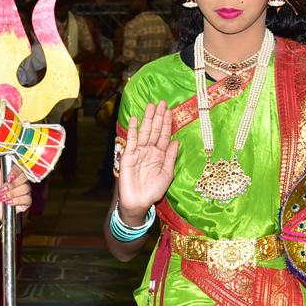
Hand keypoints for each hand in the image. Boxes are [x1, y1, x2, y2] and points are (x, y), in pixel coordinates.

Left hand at [0, 159, 31, 231]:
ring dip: (11, 194)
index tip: (7, 177)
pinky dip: (16, 201)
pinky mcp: (26, 201)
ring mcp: (24, 190)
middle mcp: (21, 179)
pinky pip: (27, 199)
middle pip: (26, 178)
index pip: (23, 166)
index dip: (16, 172)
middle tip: (2, 188)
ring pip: (26, 189)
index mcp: (15, 171)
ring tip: (2, 197)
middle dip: (12, 185)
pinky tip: (8, 202)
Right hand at [117, 100, 177, 221]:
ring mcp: (139, 152)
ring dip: (148, 119)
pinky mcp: (128, 155)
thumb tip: (177, 141)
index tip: (171, 111)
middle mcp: (150, 150)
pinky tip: (135, 119)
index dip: (168, 124)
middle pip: (155, 130)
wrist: (139, 202)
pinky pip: (131, 140)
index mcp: (161, 154)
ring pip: (145, 132)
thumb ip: (171, 157)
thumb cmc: (154, 190)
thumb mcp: (167, 174)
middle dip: (159, 117)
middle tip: (162, 102)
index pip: (165, 136)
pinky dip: (133, 129)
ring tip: (151, 106)